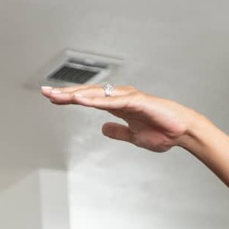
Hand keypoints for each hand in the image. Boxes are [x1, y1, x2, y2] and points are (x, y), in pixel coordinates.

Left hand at [40, 84, 198, 152]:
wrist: (183, 132)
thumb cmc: (162, 132)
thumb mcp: (134, 136)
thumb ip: (118, 132)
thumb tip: (103, 129)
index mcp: (118, 106)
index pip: (88, 100)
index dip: (70, 99)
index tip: (52, 98)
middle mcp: (121, 98)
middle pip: (88, 94)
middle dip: (66, 93)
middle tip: (45, 92)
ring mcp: (129, 98)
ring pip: (97, 95)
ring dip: (77, 95)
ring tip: (58, 96)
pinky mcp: (137, 102)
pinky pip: (113, 101)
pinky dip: (96, 101)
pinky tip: (81, 101)